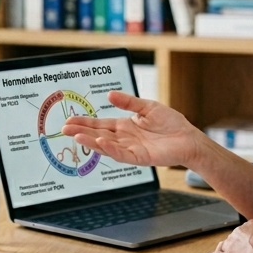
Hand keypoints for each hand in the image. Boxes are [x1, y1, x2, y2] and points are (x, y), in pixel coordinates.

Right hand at [61, 89, 199, 167]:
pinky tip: (99, 142)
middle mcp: (125, 138)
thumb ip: (128, 102)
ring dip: (91, 141)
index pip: (100, 124)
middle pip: (98, 134)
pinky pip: (122, 154)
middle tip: (63, 129)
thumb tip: (109, 95)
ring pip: (106, 145)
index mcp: (125, 126)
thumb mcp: (147, 107)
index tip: (69, 120)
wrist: (189, 138)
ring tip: (76, 136)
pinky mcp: (140, 157)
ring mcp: (131, 149)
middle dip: (81, 132)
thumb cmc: (171, 123)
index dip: (85, 122)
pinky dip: (110, 149)